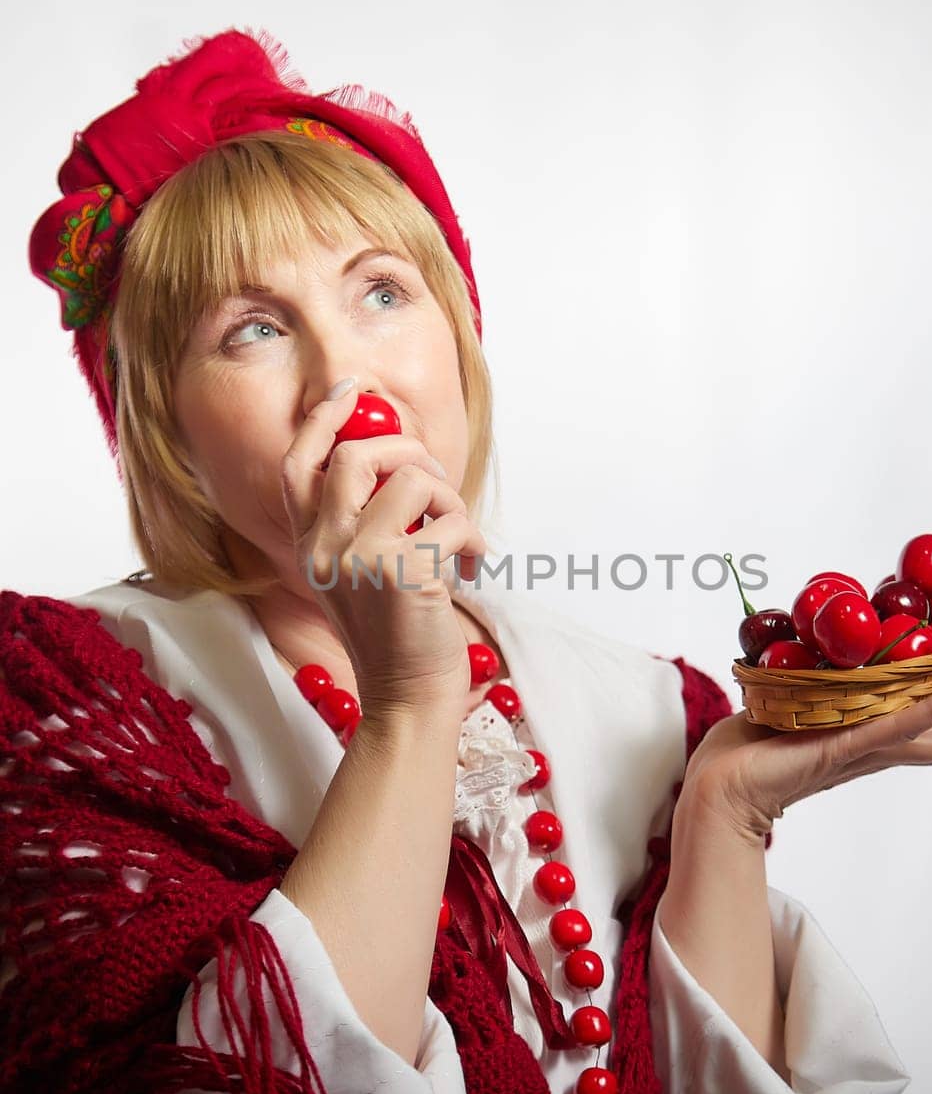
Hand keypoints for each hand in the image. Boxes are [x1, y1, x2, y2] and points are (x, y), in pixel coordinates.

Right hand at [280, 387, 486, 715]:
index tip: (354, 393)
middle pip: (355, 455)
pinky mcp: (401, 573)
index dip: (323, 420)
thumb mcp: (359, 575)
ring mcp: (358, 559)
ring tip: (458, 535)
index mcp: (309, 545)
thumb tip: (403, 466)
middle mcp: (324, 548)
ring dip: (448, 499)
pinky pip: (451, 520)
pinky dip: (471, 537)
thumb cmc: (397, 635)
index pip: (298, 464)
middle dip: (408, 452)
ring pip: (410, 478)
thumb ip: (363, 525)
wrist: (408, 699)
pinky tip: (470, 566)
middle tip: (437, 484)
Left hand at [677, 664, 931, 847]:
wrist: (717, 785)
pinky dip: (930, 710)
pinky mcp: (839, 750)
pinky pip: (894, 731)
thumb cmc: (751, 746)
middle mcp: (878, 750)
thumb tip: (834, 643)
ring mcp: (863, 752)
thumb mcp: (801, 703)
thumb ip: (825, 683)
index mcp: (874, 739)